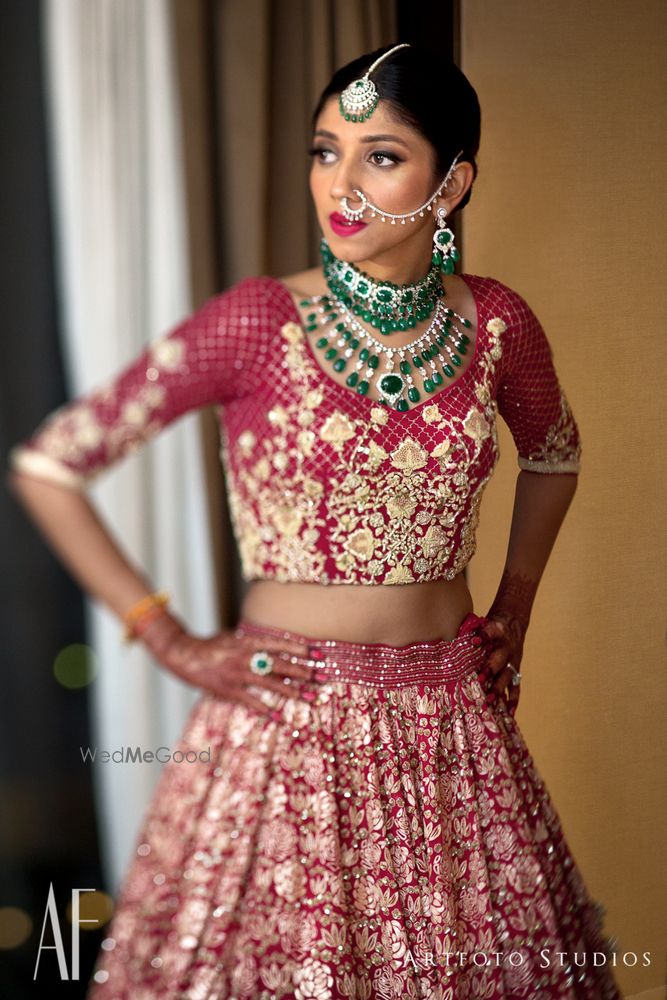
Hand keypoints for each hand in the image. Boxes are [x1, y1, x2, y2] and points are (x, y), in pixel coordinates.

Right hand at [135, 611, 318, 717]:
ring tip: (310, 696)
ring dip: (292, 690)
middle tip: (323, 675)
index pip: (279, 643)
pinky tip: (279, 715)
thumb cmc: (210, 645)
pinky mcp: (227, 689)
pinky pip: (250, 700)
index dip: (300, 647)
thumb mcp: (233, 637)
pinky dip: (265, 708)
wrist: (183, 654)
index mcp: (247, 641)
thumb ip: (252, 643)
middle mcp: (244, 656)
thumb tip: (274, 646)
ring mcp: (236, 674)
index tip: (319, 652)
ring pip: (270, 683)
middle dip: (303, 670)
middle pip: (280, 664)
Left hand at [478, 612, 525, 716]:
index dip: (483, 637)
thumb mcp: (482, 624)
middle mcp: (506, 648)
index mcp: (497, 633)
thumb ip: (469, 632)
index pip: (490, 633)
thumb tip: (445, 641)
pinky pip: (516, 687)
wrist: (513, 623)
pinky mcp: (516, 671)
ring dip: (498, 688)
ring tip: (489, 699)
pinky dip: (513, 700)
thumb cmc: (490, 627)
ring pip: (507, 675)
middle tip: (479, 680)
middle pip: (499, 659)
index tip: (474, 641)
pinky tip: (509, 712)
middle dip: (490, 670)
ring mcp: (513, 661)